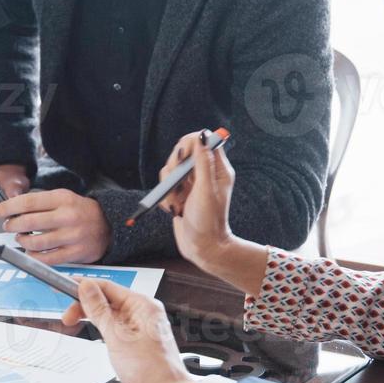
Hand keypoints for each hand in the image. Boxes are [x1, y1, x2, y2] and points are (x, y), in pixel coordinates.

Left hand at [0, 189, 110, 263]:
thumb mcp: (62, 198)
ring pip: (36, 243)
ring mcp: (72, 236)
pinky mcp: (75, 253)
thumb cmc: (79, 211)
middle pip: (29, 223)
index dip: (7, 208)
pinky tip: (31, 251)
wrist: (108, 224)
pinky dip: (34, 256)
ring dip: (22, 241)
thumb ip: (39, 203)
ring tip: (21, 238)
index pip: (28, 202)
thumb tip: (10, 210)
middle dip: (12, 225)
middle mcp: (67, 216)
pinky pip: (47, 259)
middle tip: (8, 225)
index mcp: (62, 199)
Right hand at [62, 279, 196, 382]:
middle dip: (85, 305)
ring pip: (110, 315)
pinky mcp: (137, 342)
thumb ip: (99, 310)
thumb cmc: (151, 371)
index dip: (84, 286)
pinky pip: (116, 328)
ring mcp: (140, 328)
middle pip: (108, 300)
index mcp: (143, 305)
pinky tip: (92, 333)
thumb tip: (86, 287)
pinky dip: (101, 329)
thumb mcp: (117, 337)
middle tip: (67, 317)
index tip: (65, 287)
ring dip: (92, 317)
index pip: (107, 287)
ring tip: (74, 324)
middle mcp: (143, 313)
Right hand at [158, 131, 235, 271]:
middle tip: (178, 186)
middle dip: (175, 168)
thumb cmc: (208, 222)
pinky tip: (174, 209)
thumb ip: (203, 162)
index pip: (203, 140)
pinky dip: (166, 195)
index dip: (189, 145)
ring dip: (169, 187)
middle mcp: (205, 172)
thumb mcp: (206, 190)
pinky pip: (165, 183)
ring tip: (177, 204)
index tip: (183, 160)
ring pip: (170, 168)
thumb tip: (203, 135)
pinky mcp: (179, 192)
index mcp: (218, 168)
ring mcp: (191, 182)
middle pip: (182, 151)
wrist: (201, 247)